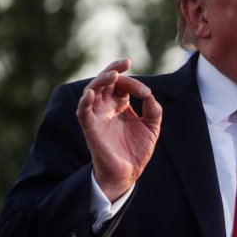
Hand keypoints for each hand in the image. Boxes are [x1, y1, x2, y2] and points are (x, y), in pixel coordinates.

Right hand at [76, 58, 162, 201]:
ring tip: (112, 75)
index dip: (133, 83)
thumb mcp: (152, 126)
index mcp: (120, 105)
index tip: (146, 93)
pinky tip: (92, 93)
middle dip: (113, 70)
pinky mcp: (91, 129)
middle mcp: (106, 108)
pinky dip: (85, 101)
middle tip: (125, 63)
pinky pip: (83, 112)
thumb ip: (153, 110)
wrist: (129, 173)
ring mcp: (97, 117)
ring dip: (100, 81)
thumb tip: (149, 95)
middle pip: (104, 82)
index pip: (122, 85)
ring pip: (92, 91)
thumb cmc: (137, 149)